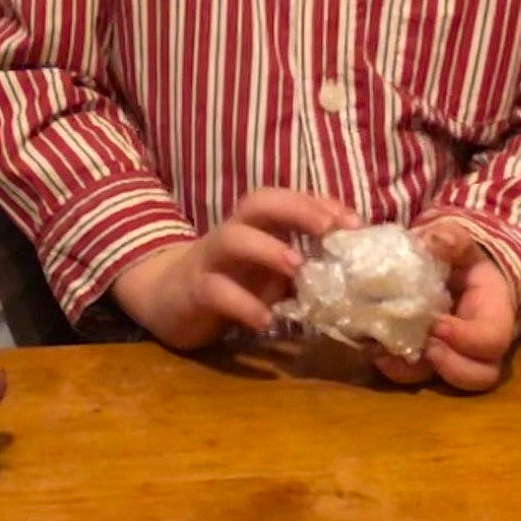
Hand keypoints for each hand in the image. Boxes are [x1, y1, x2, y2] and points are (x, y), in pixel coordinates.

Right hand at [111, 188, 353, 350]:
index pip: (286, 200)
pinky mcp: (193, 290)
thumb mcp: (267, 272)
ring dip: (267, 248)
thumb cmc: (229, 282)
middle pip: (258, 203)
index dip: (319, 204)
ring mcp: (209, 259)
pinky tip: (266, 320)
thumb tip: (352, 273)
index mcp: (253, 225)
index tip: (354, 223)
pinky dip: (243, 304)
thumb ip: (301, 267)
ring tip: (297, 267)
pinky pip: (216, 290)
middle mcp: (231, 232)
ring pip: (232, 238)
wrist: (166, 300)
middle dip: (296, 209)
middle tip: (330, 229)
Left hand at [369, 221, 520, 392]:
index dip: (468, 338)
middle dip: (450, 367)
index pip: (494, 338)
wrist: (448, 271)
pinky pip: (414, 376)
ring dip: (413, 373)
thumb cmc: (458, 258)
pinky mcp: (426, 361)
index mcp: (494, 314)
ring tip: (386, 354)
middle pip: (479, 375)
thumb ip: (450, 238)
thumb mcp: (459, 242)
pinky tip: (372, 352)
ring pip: (444, 384)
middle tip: (424, 347)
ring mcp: (452, 357)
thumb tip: (434, 241)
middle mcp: (478, 346)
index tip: (438, 324)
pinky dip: (393, 368)